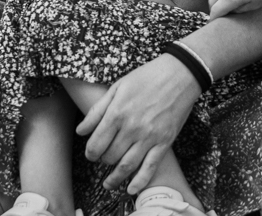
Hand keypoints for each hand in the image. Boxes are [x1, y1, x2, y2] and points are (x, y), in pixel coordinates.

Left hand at [76, 54, 198, 192]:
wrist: (181, 73)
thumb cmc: (148, 76)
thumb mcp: (118, 87)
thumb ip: (97, 110)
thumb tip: (80, 131)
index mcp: (117, 113)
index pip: (96, 144)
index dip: (90, 152)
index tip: (91, 152)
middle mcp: (132, 128)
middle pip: (110, 157)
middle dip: (103, 160)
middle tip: (104, 158)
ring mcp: (150, 136)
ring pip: (126, 166)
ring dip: (115, 178)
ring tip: (108, 183)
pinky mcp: (165, 141)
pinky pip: (150, 167)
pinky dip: (140, 181)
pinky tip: (131, 189)